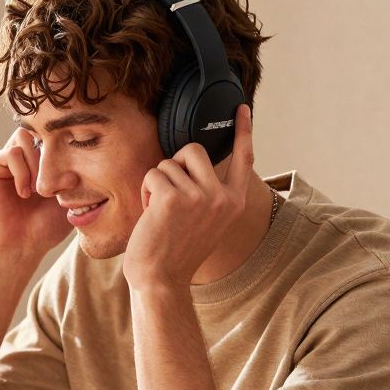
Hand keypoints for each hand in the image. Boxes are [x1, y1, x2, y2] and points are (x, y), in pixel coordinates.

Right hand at [0, 128, 70, 258]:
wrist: (20, 246)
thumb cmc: (45, 228)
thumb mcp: (69, 202)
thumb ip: (75, 179)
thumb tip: (75, 166)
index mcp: (45, 162)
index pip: (55, 136)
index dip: (65, 150)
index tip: (72, 178)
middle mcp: (26, 157)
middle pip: (39, 131)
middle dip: (50, 156)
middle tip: (53, 188)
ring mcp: (9, 161)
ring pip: (23, 136)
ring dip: (35, 163)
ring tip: (37, 190)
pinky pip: (10, 153)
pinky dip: (21, 172)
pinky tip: (24, 193)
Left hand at [123, 103, 254, 290]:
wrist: (161, 280)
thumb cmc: (176, 252)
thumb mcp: (204, 221)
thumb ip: (207, 194)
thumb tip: (191, 163)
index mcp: (233, 203)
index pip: (243, 158)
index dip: (242, 130)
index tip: (241, 108)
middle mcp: (222, 197)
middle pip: (194, 149)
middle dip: (174, 164)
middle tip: (169, 193)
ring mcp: (200, 197)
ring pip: (169, 162)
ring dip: (157, 183)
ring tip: (160, 211)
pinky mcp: (174, 198)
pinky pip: (153, 174)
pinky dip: (146, 190)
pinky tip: (150, 214)